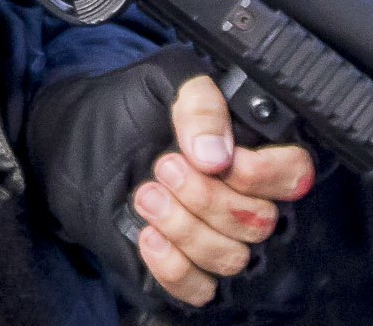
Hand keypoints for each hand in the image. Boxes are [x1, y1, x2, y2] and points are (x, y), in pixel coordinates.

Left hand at [134, 72, 314, 305]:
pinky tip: (148, 237)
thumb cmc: (130, 108)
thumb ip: (200, 104)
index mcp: (254, 148)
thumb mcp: (164, 82)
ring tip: (146, 196)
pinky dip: (174, 268)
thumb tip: (215, 154)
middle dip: (207, 198)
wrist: (79, 141)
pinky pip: (202, 289)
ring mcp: (218, 237)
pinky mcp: (188, 270)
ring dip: (185, 228)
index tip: (212, 159)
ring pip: (232, 257)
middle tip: (163, 168)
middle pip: (260, 220)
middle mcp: (244, 197)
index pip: (293, 173)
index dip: (261, 173)